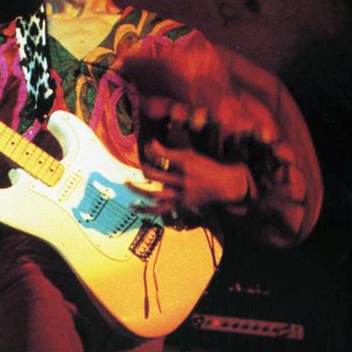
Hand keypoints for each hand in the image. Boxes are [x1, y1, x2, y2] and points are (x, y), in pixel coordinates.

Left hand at [129, 139, 248, 216]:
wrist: (225, 184)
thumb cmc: (206, 166)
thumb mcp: (192, 154)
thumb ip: (172, 149)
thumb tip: (151, 143)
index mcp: (186, 163)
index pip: (162, 155)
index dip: (151, 149)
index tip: (147, 145)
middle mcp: (182, 179)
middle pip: (155, 175)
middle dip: (144, 169)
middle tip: (139, 165)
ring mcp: (181, 194)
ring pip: (155, 194)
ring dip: (138, 190)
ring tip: (126, 183)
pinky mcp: (181, 204)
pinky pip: (160, 209)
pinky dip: (147, 209)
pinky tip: (135, 207)